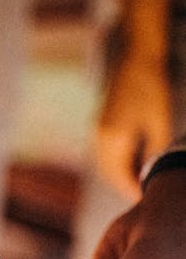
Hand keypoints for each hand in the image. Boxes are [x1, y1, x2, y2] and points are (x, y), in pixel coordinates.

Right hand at [95, 52, 172, 200]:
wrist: (137, 58)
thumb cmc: (152, 89)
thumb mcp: (160, 124)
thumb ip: (154, 153)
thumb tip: (150, 174)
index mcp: (114, 141)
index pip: (121, 177)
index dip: (132, 191)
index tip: (144, 199)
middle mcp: (101, 139)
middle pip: (109, 175)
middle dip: (123, 186)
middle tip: (140, 193)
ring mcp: (97, 132)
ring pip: (105, 165)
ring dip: (118, 175)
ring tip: (137, 179)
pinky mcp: (100, 125)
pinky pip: (104, 153)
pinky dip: (115, 162)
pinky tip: (131, 160)